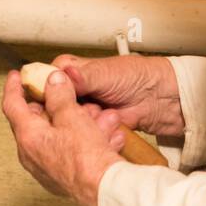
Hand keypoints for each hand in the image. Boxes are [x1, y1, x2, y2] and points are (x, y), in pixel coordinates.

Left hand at [1, 69, 124, 205]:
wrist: (104, 189)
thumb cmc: (86, 157)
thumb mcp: (72, 115)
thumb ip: (60, 95)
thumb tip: (53, 82)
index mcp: (28, 137)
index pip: (12, 106)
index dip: (13, 87)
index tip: (15, 77)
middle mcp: (32, 155)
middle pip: (37, 121)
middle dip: (56, 105)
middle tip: (68, 95)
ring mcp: (46, 169)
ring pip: (58, 136)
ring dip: (77, 123)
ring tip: (98, 116)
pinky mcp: (62, 178)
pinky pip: (70, 152)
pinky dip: (85, 140)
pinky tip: (106, 136)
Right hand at [52, 53, 184, 140]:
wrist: (160, 99)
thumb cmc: (138, 77)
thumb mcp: (106, 74)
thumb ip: (82, 76)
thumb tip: (62, 73)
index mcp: (72, 71)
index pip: (44, 81)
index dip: (44, 94)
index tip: (48, 103)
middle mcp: (75, 90)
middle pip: (53, 106)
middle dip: (66, 112)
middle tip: (83, 110)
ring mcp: (83, 110)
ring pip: (67, 122)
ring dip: (81, 124)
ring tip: (100, 117)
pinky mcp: (92, 126)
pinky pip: (83, 134)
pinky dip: (91, 134)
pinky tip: (103, 129)